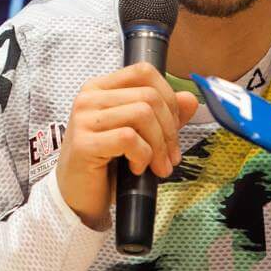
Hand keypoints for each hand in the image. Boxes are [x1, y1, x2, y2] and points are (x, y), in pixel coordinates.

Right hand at [52, 64, 195, 227]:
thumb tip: (190, 99)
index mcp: (101, 88)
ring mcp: (83, 119)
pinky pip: (129, 138)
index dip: (168, 98)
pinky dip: (142, 156)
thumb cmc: (108, 165)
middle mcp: (89, 98)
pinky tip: (137, 169)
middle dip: (169, 130)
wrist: (80, 198)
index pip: (144, 72)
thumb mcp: (141, 136)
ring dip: (158, 146)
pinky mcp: (84, 143)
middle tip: (170, 157)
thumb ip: (164, 115)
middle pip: (149, 96)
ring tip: (156, 166)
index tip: (173, 127)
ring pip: (142, 114)